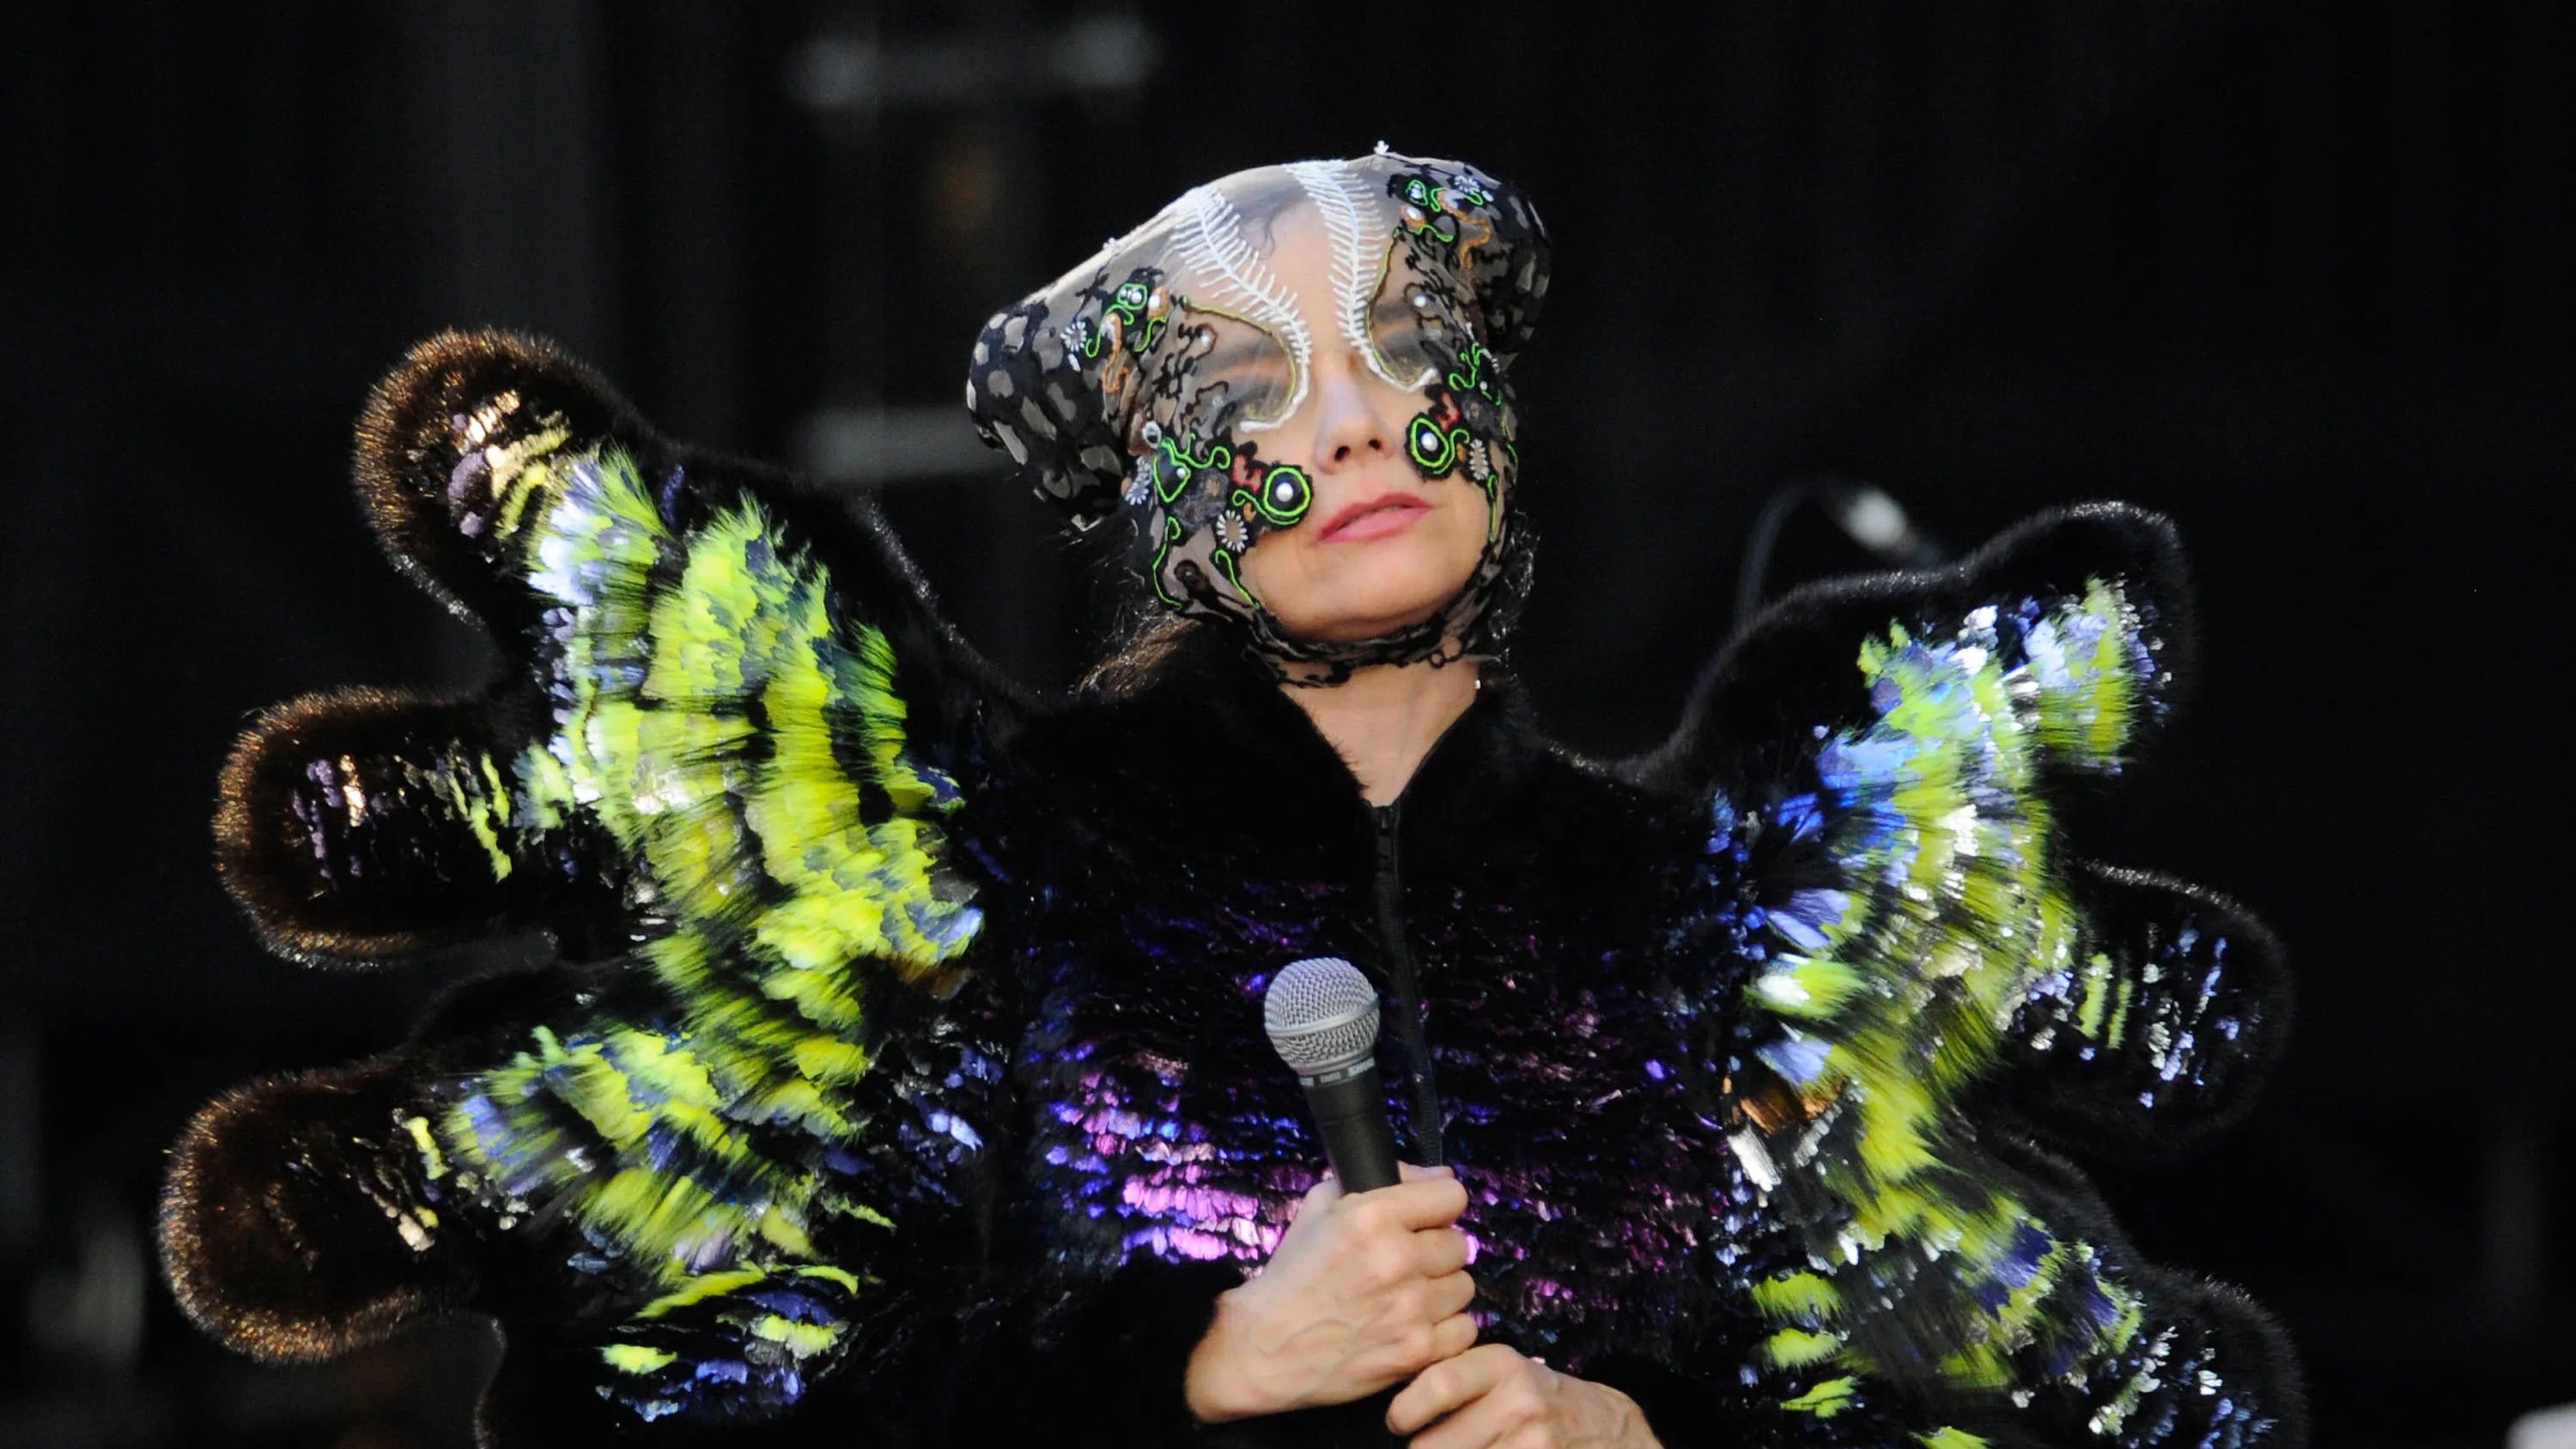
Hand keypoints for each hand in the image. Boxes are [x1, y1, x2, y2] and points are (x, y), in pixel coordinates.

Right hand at [1184, 1163, 1478, 1421]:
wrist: (1266, 1347)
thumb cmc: (1293, 1275)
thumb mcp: (1321, 1206)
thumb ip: (1385, 1181)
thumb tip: (1440, 1177)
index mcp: (1372, 1216)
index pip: (1452, 1195)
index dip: (1438, 1206)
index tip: (1426, 1220)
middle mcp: (1397, 1258)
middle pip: (1459, 1243)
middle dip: (1435, 1251)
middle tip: (1407, 1265)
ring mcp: (1411, 1308)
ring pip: (1463, 1286)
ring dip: (1440, 1291)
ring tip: (1407, 1298)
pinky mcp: (1417, 1350)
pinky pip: (1463, 1328)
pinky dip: (1443, 1329)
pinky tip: (1414, 1327)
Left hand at [1387, 1344, 1661, 1448]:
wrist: (1604, 1428)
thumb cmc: (1535, 1398)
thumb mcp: (1503, 1373)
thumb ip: (1455, 1376)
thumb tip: (1394, 1403)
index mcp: (1503, 1365)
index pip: (1438, 1384)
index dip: (1405, 1409)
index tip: (1397, 1421)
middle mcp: (1519, 1402)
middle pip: (1434, 1444)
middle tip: (1423, 1445)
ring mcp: (1533, 1443)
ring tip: (1457, 1447)